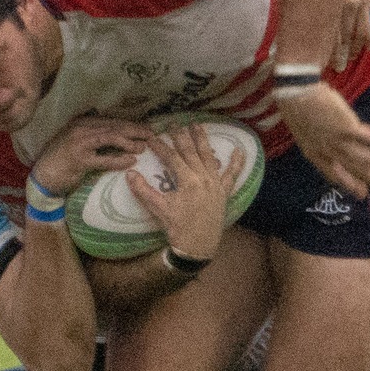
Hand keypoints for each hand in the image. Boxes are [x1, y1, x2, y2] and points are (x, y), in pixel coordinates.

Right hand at [28, 115, 153, 198]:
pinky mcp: (79, 159)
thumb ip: (95, 137)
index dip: (130, 124)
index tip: (145, 129)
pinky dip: (119, 160)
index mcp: (82, 122)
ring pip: (110, 138)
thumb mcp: (78, 142)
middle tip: (151, 135)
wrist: (43, 176)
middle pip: (114, 126)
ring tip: (142, 147)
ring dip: (129, 142)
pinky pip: (104, 158)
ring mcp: (79, 143)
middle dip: (134, 130)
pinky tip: (130, 161)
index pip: (111, 121)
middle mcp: (81, 128)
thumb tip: (121, 136)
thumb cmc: (63, 161)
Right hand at [122, 126, 239, 260]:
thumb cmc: (177, 228)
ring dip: (203, 140)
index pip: (172, 157)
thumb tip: (130, 173)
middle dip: (181, 136)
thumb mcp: (158, 209)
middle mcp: (203, 178)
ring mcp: (215, 184)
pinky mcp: (223, 193)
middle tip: (173, 123)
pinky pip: (232, 176)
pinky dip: (237, 163)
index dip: (160, 146)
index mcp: (187, 181)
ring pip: (209, 157)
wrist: (197, 247)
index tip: (151, 137)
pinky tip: (240, 151)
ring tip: (197, 125)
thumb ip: (143, 190)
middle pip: (190, 152)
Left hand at [274, 84, 369, 198]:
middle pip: (356, 169)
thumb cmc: (297, 105)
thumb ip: (316, 137)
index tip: (362, 195)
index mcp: (314, 153)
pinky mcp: (348, 127)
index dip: (349, 184)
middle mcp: (328, 152)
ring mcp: (338, 141)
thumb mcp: (302, 128)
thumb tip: (329, 136)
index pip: (334, 174)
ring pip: (366, 159)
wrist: (294, 92)